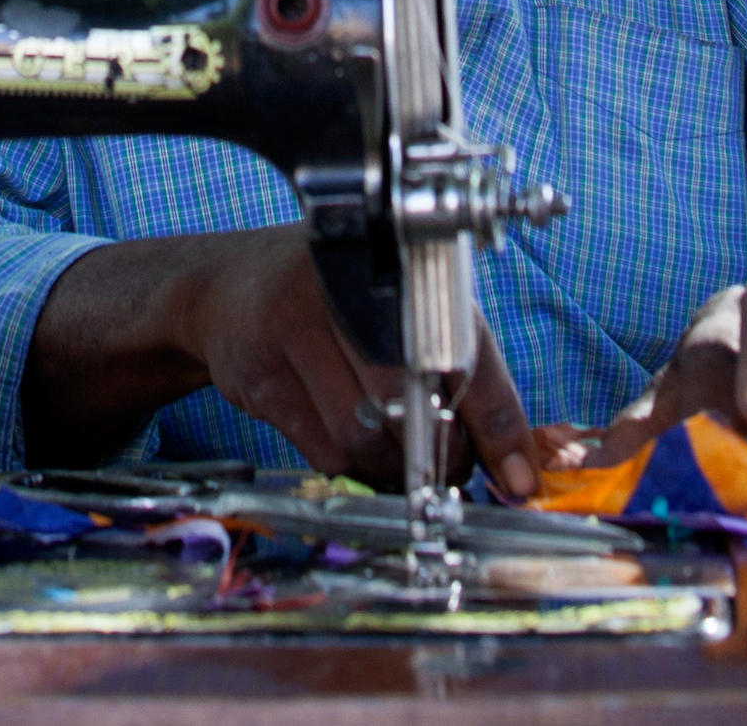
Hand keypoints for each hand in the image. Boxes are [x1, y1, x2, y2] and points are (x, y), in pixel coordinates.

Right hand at [165, 228, 541, 497]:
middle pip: (412, 403)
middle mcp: (346, 291)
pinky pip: (322, 450)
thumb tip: (514, 463)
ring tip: (401, 462)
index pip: (465, 354)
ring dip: (392, 468)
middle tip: (450, 471)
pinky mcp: (261, 375)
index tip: (519, 479)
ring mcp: (295, 330)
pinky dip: (349, 465)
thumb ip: (457, 365)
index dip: (497, 426)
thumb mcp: (400, 308)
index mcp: (399, 268)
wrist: (228, 287)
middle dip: (441, 455)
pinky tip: (353, 446)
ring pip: (364, 434)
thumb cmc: (336, 300)